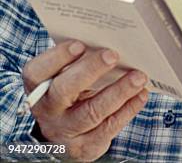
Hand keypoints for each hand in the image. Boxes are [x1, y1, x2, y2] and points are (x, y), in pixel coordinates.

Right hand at [23, 40, 147, 160]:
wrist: (66, 133)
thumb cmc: (71, 89)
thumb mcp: (65, 75)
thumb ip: (78, 58)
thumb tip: (107, 37)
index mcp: (38, 87)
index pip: (37, 72)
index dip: (57, 57)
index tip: (80, 44)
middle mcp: (47, 111)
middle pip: (64, 90)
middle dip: (90, 70)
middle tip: (113, 55)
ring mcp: (65, 132)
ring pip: (91, 112)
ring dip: (118, 91)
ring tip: (139, 76)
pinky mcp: (85, 147)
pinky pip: (109, 128)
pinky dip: (128, 109)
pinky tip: (141, 94)